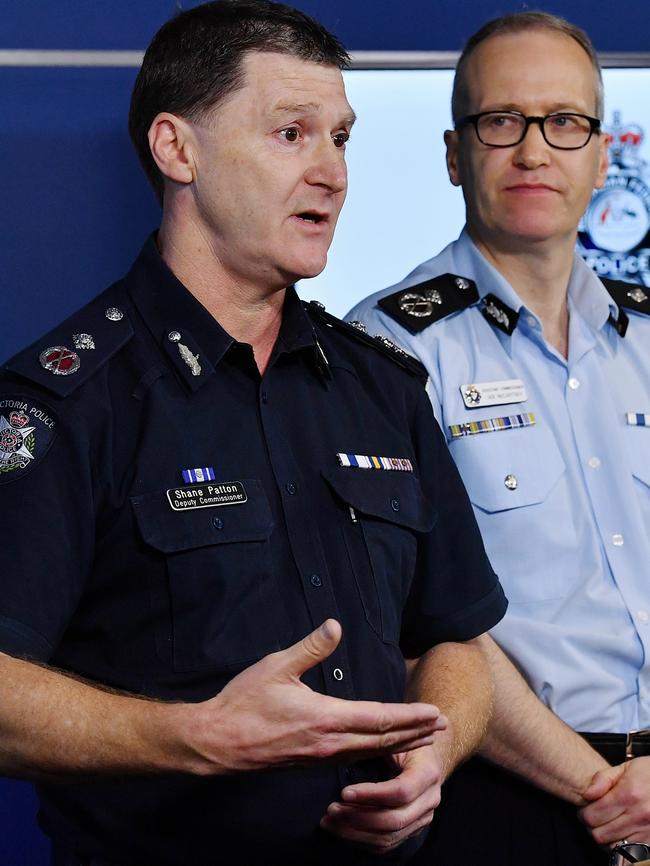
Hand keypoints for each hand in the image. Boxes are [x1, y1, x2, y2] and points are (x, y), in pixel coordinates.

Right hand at [184, 619, 443, 774]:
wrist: (217, 742)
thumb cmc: (244, 702)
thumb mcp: (276, 666)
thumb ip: (310, 647)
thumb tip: (335, 625)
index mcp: (324, 717)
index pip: (378, 718)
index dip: (409, 716)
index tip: (433, 712)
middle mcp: (328, 742)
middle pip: (382, 740)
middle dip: (414, 732)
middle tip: (442, 725)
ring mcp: (320, 756)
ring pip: (369, 752)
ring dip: (399, 744)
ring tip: (423, 738)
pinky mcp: (310, 762)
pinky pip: (353, 758)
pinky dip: (376, 753)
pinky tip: (381, 749)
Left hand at [320, 742, 444, 852]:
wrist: (426, 756)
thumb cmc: (406, 740)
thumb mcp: (398, 735)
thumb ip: (382, 740)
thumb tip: (350, 738)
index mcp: (428, 773)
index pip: (401, 792)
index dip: (372, 795)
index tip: (344, 792)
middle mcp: (430, 800)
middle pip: (394, 820)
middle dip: (359, 817)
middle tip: (331, 810)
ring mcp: (422, 818)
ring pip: (389, 837)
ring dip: (355, 833)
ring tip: (329, 822)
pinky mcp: (411, 829)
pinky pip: (387, 844)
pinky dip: (362, 840)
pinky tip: (341, 830)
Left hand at [581, 757, 649, 844]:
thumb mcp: (626, 767)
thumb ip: (603, 779)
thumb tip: (587, 795)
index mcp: (629, 794)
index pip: (593, 815)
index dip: (584, 814)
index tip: (585, 810)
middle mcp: (639, 815)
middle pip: (600, 834)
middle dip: (592, 826)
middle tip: (594, 818)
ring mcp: (647, 830)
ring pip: (613, 845)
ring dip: (606, 836)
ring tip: (607, 824)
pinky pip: (629, 850)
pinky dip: (621, 844)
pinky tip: (620, 832)